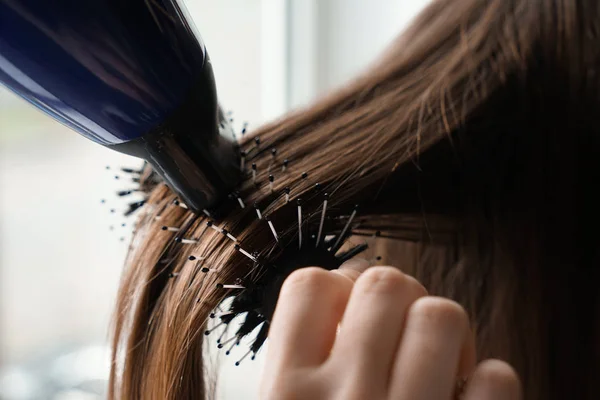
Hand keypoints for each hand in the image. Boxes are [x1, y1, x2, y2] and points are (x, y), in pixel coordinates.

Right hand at [259, 260, 520, 399]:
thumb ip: (296, 365)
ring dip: (442, 332)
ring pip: (442, 314)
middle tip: (398, 333)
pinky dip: (488, 381)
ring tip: (436, 362)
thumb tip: (337, 305)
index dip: (337, 285)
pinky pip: (496, 377)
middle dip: (397, 300)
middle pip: (385, 282)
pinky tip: (465, 397)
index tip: (350, 308)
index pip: (310, 285)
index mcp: (286, 394)